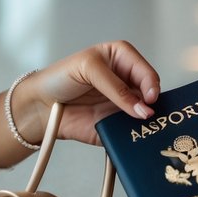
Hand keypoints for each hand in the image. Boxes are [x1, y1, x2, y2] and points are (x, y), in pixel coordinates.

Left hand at [18, 40, 159, 145]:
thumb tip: (142, 108)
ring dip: (152, 122)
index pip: (146, 71)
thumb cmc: (60, 78)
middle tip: (149, 113)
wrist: (42, 105)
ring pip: (150, 115)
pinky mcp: (119, 126)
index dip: (150, 83)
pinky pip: (137, 133)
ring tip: (149, 126)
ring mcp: (125, 105)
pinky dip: (141, 136)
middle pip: (153, 94)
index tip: (148, 97)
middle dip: (154, 104)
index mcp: (121, 59)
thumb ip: (115, 86)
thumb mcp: (87, 68)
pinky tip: (140, 137)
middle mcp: (127, 82)